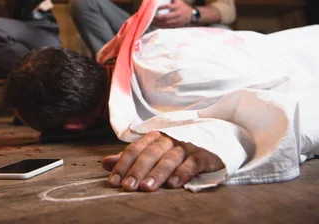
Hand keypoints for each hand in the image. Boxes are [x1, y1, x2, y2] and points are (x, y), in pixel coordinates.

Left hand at [102, 131, 223, 191]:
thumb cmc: (178, 145)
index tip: (113, 180)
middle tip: (127, 187)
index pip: (134, 149)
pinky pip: (193, 163)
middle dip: (137, 170)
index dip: (123, 164)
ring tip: (147, 188)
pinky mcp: (204, 154)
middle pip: (150, 154)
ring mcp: (187, 145)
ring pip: (169, 159)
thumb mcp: (153, 149)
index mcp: (154, 137)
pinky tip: (174, 184)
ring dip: (157, 173)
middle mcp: (169, 139)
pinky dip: (183, 172)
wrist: (217, 133)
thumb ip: (131, 157)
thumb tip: (105, 163)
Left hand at [153, 0, 192, 27]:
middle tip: (152, 16)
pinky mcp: (176, 25)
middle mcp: (177, 13)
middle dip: (158, 17)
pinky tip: (156, 24)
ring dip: (158, 22)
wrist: (191, 15)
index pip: (168, 6)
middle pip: (166, 16)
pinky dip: (161, 25)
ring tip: (152, 21)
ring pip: (166, 22)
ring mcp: (177, 20)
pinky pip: (167, 26)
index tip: (155, 7)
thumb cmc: (181, 6)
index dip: (161, 7)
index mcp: (177, 6)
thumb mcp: (177, 0)